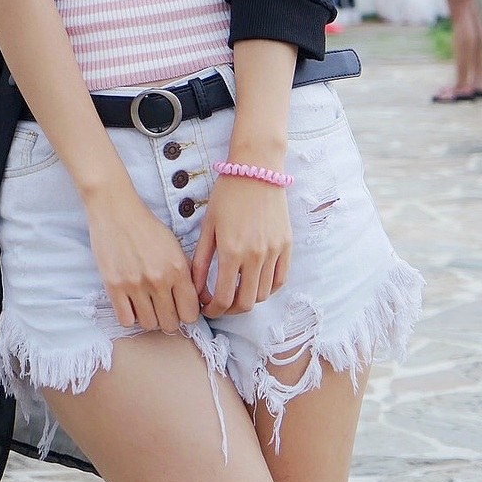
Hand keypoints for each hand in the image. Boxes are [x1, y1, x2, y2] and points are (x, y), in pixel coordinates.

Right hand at [86, 191, 200, 333]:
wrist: (116, 210)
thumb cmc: (147, 227)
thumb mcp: (175, 247)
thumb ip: (184, 275)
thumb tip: (191, 303)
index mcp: (178, 269)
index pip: (191, 313)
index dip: (187, 315)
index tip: (180, 310)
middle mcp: (159, 279)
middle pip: (170, 323)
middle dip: (168, 319)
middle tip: (162, 309)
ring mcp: (135, 284)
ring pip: (148, 324)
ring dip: (149, 318)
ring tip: (146, 305)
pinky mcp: (114, 286)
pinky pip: (126, 320)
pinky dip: (130, 316)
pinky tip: (130, 304)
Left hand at [191, 175, 292, 316]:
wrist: (256, 170)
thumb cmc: (227, 195)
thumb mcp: (208, 226)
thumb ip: (201, 261)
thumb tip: (196, 289)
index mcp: (231, 252)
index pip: (224, 299)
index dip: (213, 310)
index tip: (206, 308)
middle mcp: (255, 256)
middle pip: (246, 303)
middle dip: (230, 311)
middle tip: (220, 305)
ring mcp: (274, 251)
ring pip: (263, 294)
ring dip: (248, 300)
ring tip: (236, 293)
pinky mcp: (286, 245)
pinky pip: (280, 279)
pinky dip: (267, 289)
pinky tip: (255, 283)